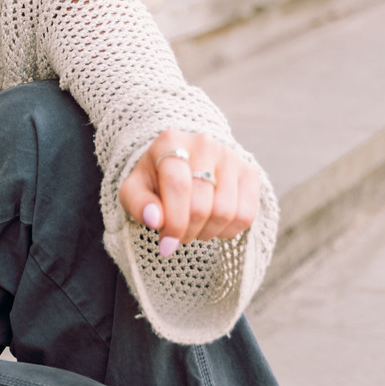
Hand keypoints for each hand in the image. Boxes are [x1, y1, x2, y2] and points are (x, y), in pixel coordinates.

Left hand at [117, 130, 258, 257]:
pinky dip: (227, 231)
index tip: (166, 244)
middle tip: (177, 236)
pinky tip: (212, 225)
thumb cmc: (155, 180)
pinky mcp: (249, 172)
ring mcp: (230, 156)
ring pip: (226, 212)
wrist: (182, 164)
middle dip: (187, 231)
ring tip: (193, 228)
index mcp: (171, 141)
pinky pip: (246, 215)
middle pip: (201, 204)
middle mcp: (204, 143)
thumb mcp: (135, 189)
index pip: (178, 186)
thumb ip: (139, 204)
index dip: (173, 221)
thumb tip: (155, 220)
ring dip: (206, 233)